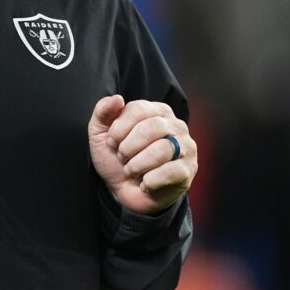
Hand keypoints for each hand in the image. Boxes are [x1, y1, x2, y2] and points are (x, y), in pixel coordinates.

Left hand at [87, 95, 196, 214]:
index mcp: (157, 111)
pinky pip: (172, 171)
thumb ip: (103, 111)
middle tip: (122, 157)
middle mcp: (176, 125)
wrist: (124, 190)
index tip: (111, 142)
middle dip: (129, 146)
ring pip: (163, 149)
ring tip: (131, 170)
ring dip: (138, 164)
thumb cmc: (115, 157)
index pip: (139, 109)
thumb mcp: (100, 132)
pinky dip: (151, 180)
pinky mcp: (188, 170)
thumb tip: (117, 99)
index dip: (120, 128)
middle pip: (153, 127)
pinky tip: (145, 183)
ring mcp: (186, 147)